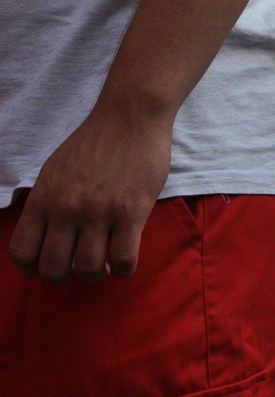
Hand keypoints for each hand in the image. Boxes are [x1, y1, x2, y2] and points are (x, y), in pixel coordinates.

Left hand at [9, 107, 172, 283]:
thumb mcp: (55, 171)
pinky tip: (124, 260)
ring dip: (95, 276)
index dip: (34, 270)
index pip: (21, 254)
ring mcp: (98, 212)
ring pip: (87, 270)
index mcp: (43, 199)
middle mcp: (65, 209)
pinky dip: (122, 270)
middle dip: (66, 279)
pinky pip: (123, 260)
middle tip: (80, 269)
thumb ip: (47, 202)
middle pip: (53, 270)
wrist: (130, 117)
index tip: (52, 265)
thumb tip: (45, 232)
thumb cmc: (95, 142)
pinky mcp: (131, 212)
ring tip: (104, 265)